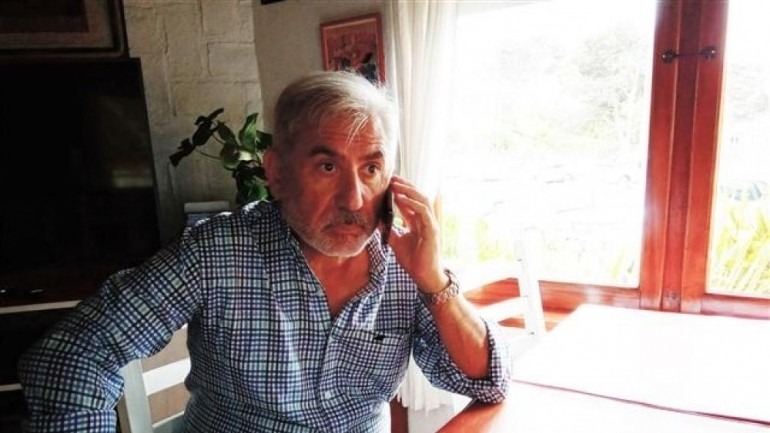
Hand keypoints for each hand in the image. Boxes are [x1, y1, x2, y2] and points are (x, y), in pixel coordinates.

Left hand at [385, 176, 448, 292]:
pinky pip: (423, 212)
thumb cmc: (413, 261)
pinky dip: (412, 203)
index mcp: (418, 222)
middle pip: (417, 197)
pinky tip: (401, 198)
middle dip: (405, 186)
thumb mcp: (396, 242)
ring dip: (408, 191)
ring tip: (396, 184)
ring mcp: (430, 224)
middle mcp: (425, 220)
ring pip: (422, 200)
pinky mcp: (432, 230)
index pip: (410, 202)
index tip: (388, 183)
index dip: (400, 191)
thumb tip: (376, 220)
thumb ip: (389, 230)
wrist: (423, 276)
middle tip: (392, 178)